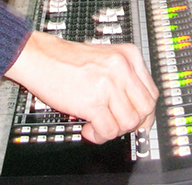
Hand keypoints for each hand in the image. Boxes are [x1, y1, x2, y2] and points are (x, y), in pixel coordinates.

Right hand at [5, 31, 158, 142]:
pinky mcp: (94, 101)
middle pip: (145, 109)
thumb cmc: (66, 59)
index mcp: (128, 55)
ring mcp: (109, 84)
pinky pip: (108, 130)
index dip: (145, 112)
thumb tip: (137, 109)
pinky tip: (88, 128)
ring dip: (113, 131)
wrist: (40, 57)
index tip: (137, 121)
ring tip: (97, 126)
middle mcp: (123, 68)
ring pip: (129, 123)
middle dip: (133, 124)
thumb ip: (123, 78)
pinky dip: (99, 135)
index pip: (151, 92)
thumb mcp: (105, 59)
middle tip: (117, 126)